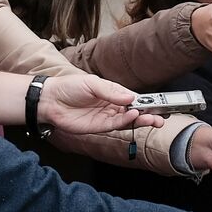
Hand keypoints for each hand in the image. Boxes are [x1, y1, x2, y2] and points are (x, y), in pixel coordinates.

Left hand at [39, 74, 164, 134]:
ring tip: (153, 119)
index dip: (146, 101)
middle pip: (135, 111)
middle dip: (149, 114)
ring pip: (129, 120)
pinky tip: (134, 116)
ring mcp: (107, 117)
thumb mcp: (92, 84)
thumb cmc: (68, 87)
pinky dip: (127, 122)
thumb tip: (131, 98)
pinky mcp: (100, 127)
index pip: (134, 98)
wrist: (50, 100)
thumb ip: (111, 91)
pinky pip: (117, 125)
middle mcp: (112, 106)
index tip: (158, 103)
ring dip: (142, 120)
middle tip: (161, 117)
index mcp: (113, 93)